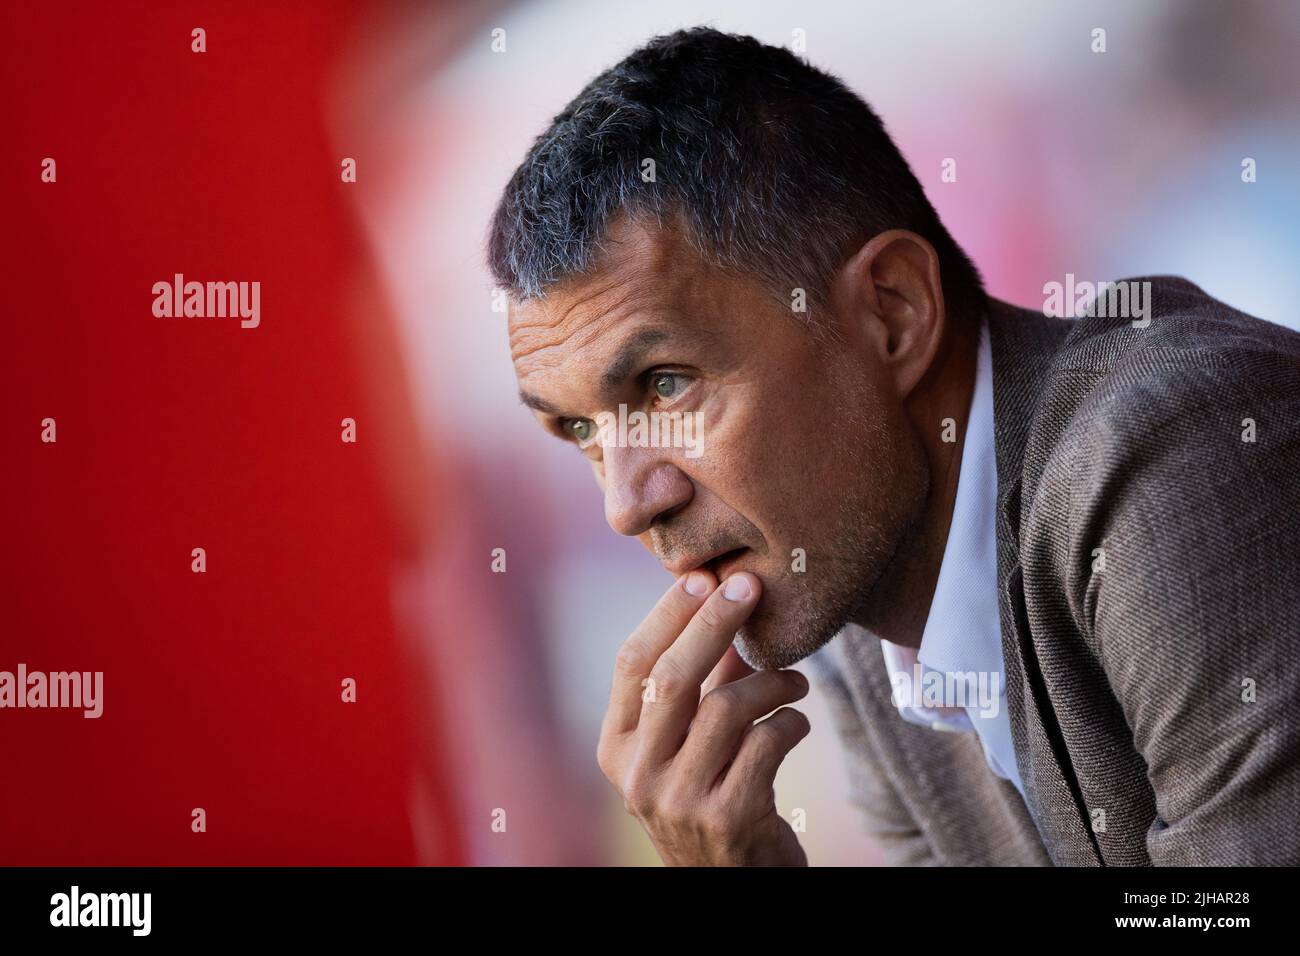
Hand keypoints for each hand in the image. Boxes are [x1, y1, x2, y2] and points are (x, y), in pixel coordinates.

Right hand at [597, 568, 811, 865]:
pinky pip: (766, 743)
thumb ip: (696, 684)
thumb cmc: (711, 798)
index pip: (632, 663)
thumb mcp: (685, 746)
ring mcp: (679, 800)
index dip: (666, 614)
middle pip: (673, 676)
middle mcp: (638, 775)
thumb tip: (720, 601)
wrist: (733, 885)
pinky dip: (791, 722)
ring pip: (726, 707)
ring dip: (772, 681)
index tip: (701, 577)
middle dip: (714, 622)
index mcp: (617, 748)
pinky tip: (797, 723)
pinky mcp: (728, 818)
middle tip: (750, 586)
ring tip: (796, 680)